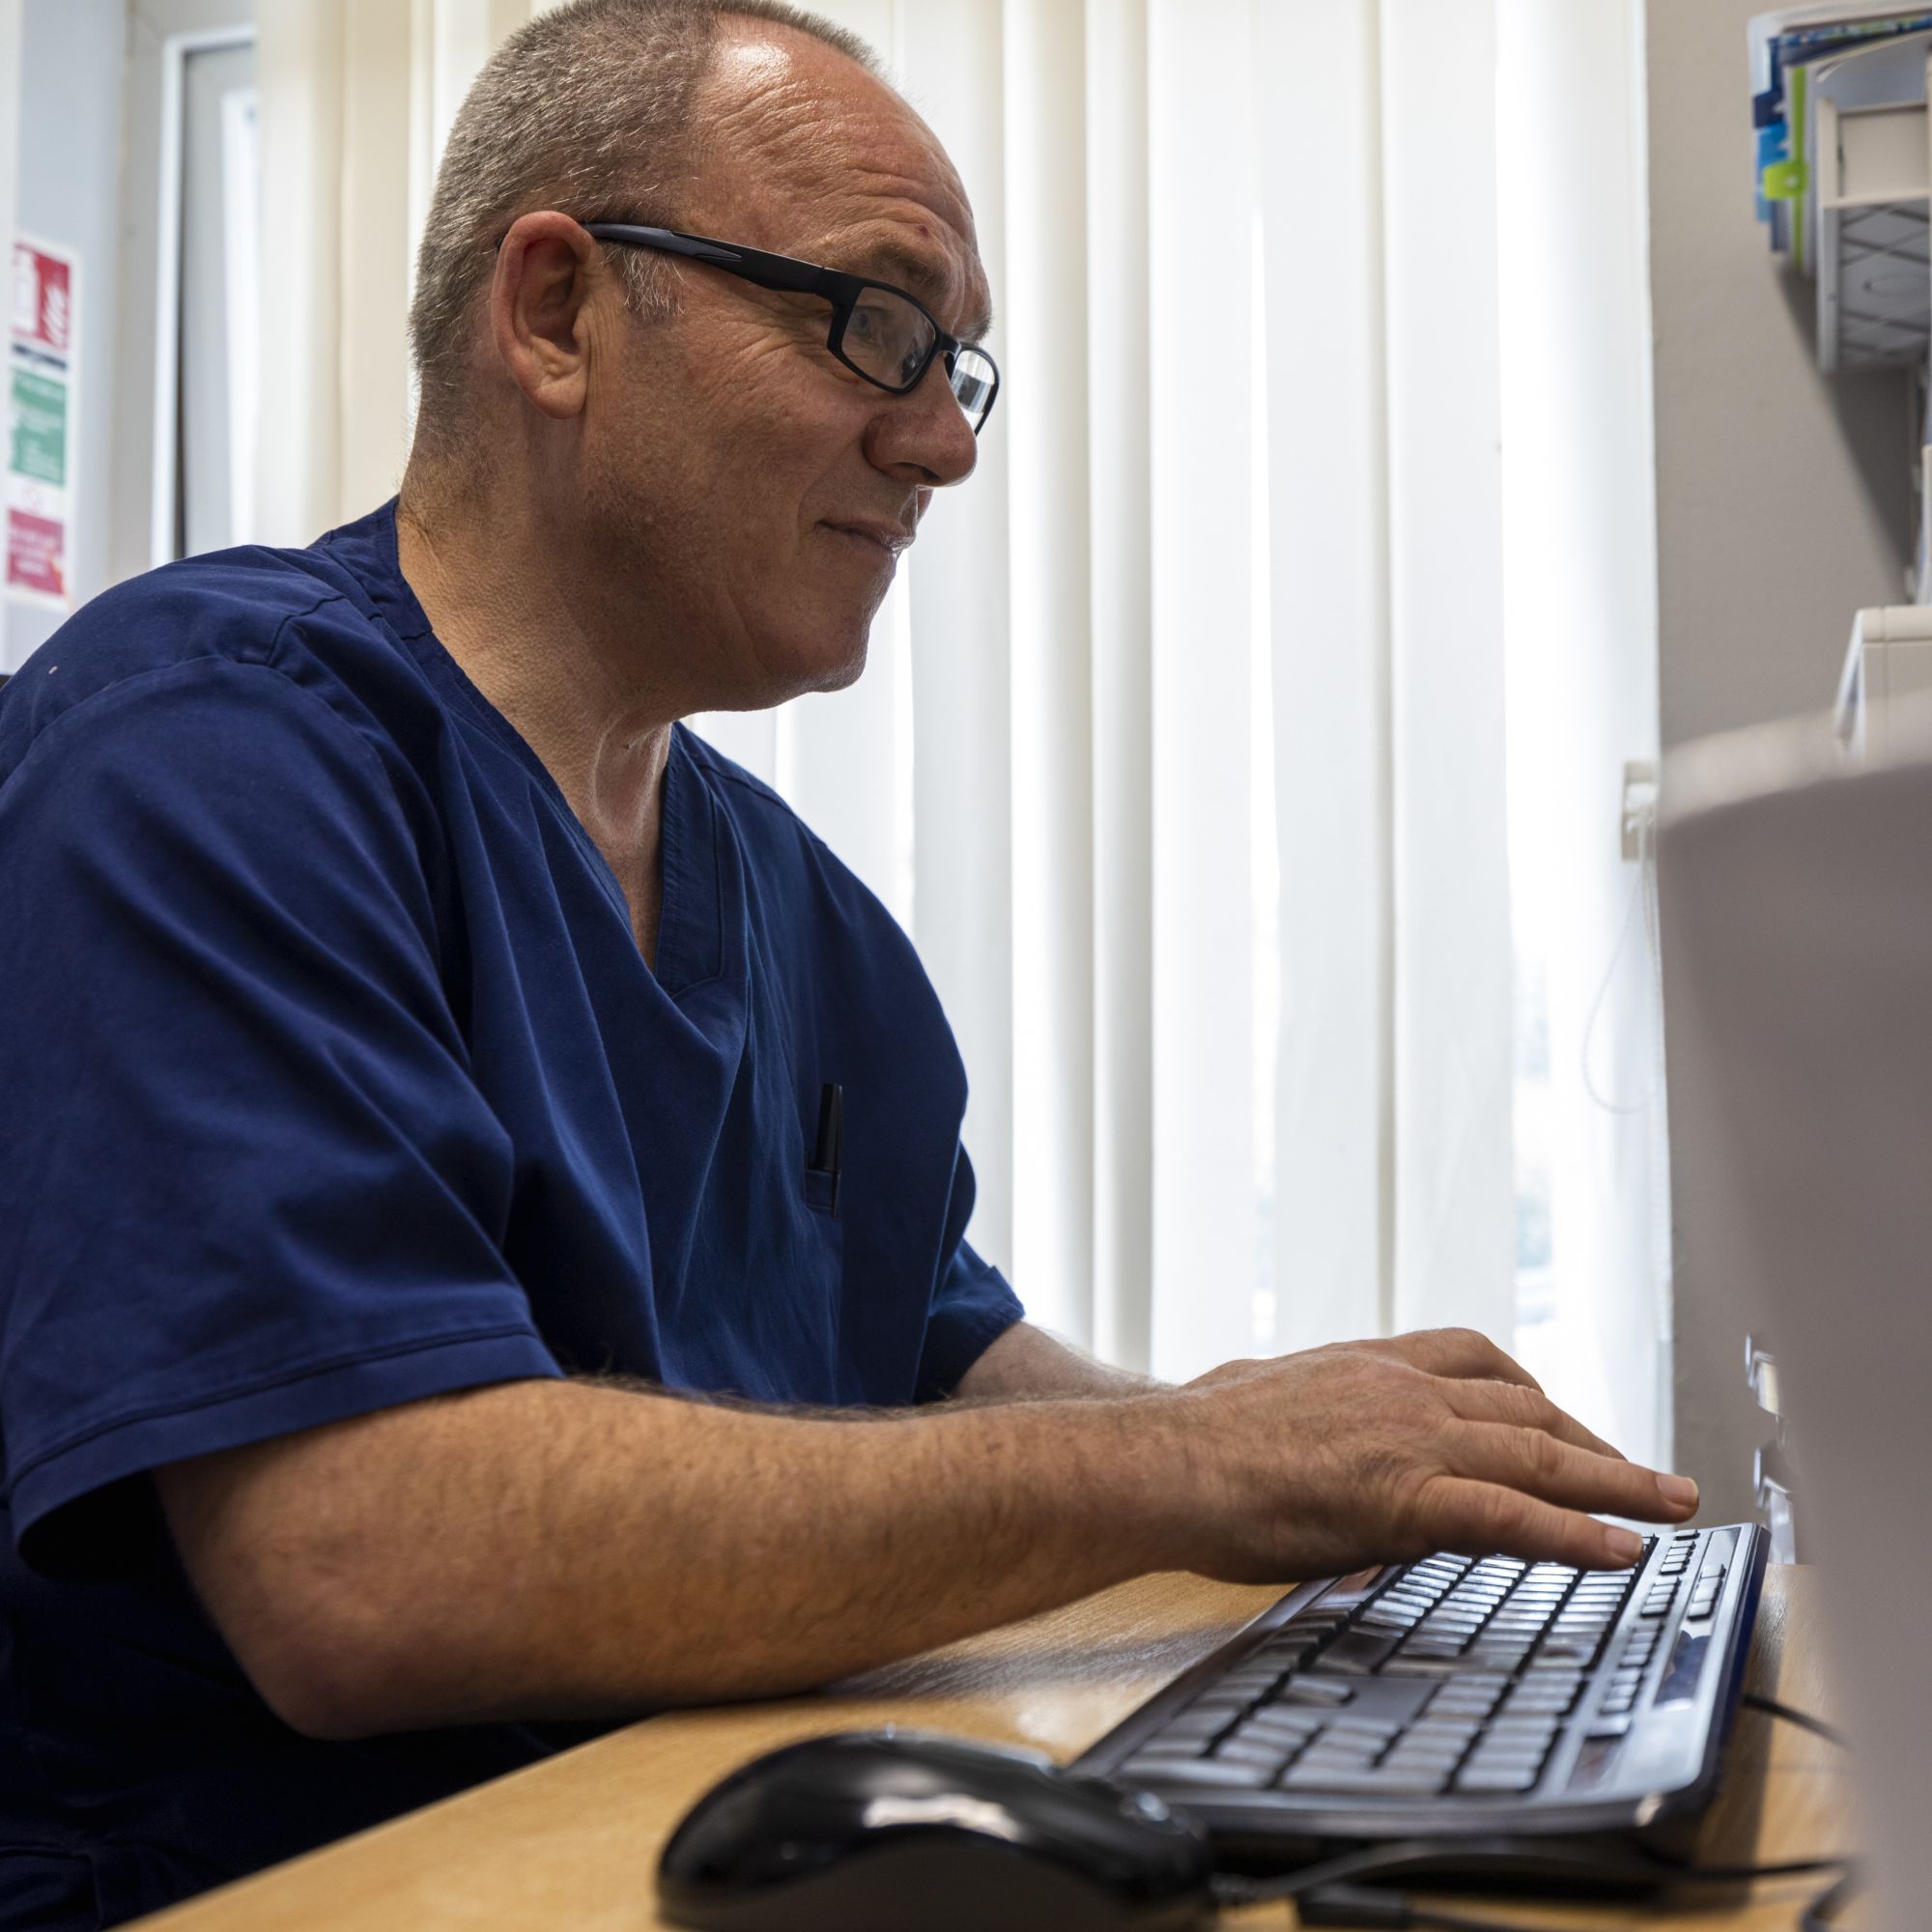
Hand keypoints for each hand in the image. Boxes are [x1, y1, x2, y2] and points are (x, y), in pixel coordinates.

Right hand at [1155, 1328, 1695, 1581]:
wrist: (1163, 1458)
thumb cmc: (1193, 1438)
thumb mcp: (1264, 1395)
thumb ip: (1309, 1408)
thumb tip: (1301, 1428)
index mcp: (1366, 1363)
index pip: (1473, 1357)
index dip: (1532, 1390)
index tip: (1562, 1415)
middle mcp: (1401, 1388)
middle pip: (1526, 1408)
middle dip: (1597, 1441)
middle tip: (1648, 1472)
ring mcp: (1409, 1438)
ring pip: (1539, 1455)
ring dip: (1619, 1481)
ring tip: (1672, 1503)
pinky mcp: (1405, 1497)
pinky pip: (1511, 1516)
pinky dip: (1575, 1533)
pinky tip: (1621, 1551)